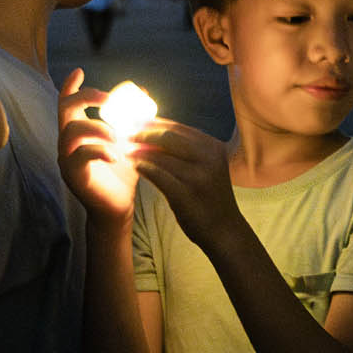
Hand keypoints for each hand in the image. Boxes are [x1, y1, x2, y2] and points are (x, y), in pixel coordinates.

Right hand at [56, 68, 140, 221]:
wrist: (119, 206)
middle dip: (86, 98)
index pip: (67, 103)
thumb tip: (145, 94)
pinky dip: (100, 151)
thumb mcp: (129, 142)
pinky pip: (80, 156)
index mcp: (79, 131)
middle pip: (65, 110)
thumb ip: (132, 120)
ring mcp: (67, 158)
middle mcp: (68, 142)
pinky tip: (117, 156)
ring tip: (118, 137)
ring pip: (71, 131)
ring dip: (97, 128)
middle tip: (107, 99)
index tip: (79, 71)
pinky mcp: (73, 175)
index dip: (70, 86)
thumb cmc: (122, 173)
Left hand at [131, 119, 238, 241]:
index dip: (155, 123)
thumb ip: (188, 150)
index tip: (137, 123)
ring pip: (160, 156)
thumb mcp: (207, 167)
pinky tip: (136, 167)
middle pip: (168, 137)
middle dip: (144, 134)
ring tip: (128, 152)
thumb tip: (156, 133)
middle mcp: (208, 158)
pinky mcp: (186, 194)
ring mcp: (198, 176)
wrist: (224, 229)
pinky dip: (144, 168)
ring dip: (140, 152)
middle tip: (128, 135)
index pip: (179, 128)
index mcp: (213, 147)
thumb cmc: (210, 197)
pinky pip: (158, 175)